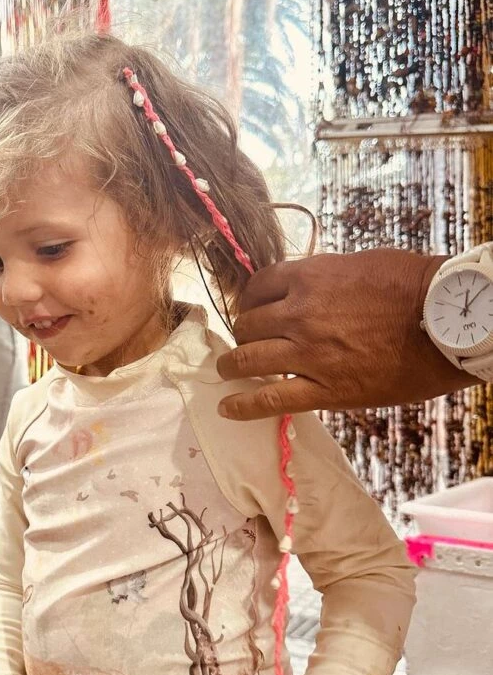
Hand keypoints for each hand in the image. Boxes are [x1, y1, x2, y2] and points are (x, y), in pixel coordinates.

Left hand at [216, 249, 474, 418]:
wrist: (446, 321)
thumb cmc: (414, 286)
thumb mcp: (361, 264)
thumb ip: (326, 277)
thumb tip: (310, 287)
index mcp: (309, 277)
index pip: (257, 286)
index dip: (249, 299)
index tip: (250, 308)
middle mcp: (299, 314)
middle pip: (247, 324)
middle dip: (242, 332)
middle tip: (244, 341)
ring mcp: (309, 354)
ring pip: (248, 360)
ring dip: (232, 365)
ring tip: (227, 371)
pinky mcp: (325, 389)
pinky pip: (270, 398)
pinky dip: (243, 405)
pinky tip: (227, 409)